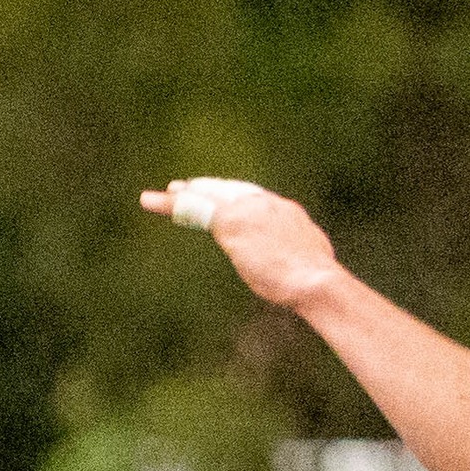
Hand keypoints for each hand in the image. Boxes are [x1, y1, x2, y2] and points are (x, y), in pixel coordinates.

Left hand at [141, 178, 340, 309]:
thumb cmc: (317, 282)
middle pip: (230, 190)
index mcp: (287, 212)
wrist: (314, 279)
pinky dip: (171, 204)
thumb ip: (296, 256)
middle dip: (207, 189)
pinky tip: (152, 202)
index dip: (235, 197)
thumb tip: (298, 266)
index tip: (223, 198)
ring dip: (184, 195)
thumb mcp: (310, 262)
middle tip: (184, 188)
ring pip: (208, 195)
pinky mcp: (230, 221)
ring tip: (162, 194)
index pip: (255, 198)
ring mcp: (248, 210)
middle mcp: (266, 204)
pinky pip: (194, 208)